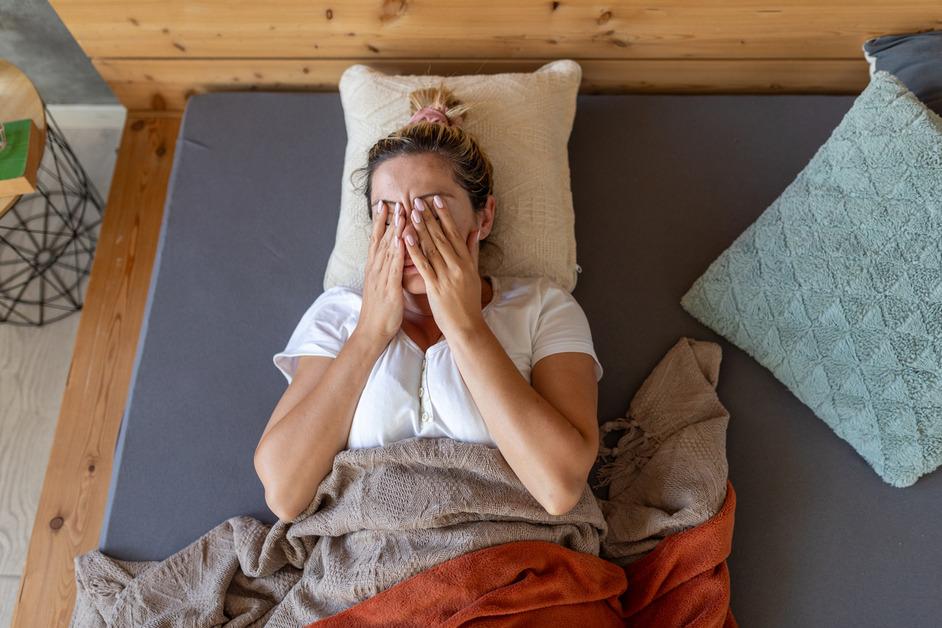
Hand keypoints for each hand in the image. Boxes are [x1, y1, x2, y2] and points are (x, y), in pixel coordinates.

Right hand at [357, 200, 405, 341]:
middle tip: (391, 200)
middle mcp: (375, 269)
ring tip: (399, 211)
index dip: (381, 223)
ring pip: (387, 248)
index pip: (377, 241)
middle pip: (380, 240)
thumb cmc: (380, 313)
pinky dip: (396, 250)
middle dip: (387, 220)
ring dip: (393, 229)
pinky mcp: (388, 286)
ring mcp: (380, 277)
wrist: (372, 332)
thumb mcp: (382, 288)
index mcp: (374, 269)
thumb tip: (392, 263)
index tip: (385, 206)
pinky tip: (401, 238)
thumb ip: (387, 273)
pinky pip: (393, 265)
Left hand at [404, 195, 483, 338]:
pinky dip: (415, 251)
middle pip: (441, 237)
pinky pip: (423, 265)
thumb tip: (474, 231)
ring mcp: (447, 276)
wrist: (467, 326)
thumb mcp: (474, 273)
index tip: (436, 200)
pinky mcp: (436, 286)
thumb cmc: (469, 301)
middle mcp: (458, 265)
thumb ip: (473, 251)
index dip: (444, 216)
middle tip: (418, 201)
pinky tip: (406, 238)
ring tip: (411, 213)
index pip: (454, 233)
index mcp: (466, 261)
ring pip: (432, 248)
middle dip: (429, 218)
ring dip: (421, 229)